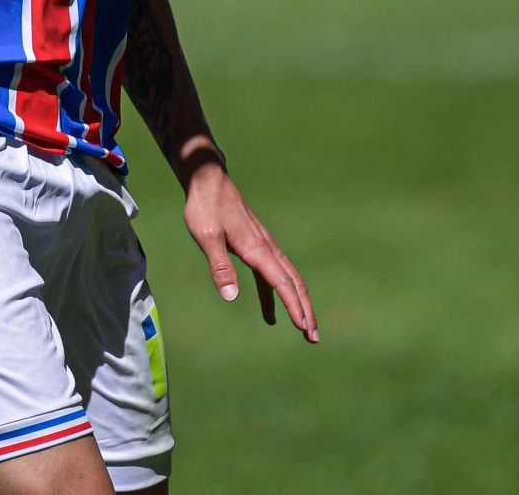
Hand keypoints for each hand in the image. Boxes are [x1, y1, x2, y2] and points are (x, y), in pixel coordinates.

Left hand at [182, 160, 318, 343]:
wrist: (208, 181)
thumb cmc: (205, 208)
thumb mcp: (207, 237)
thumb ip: (220, 266)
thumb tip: (231, 297)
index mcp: (256, 249)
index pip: (280, 283)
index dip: (293, 306)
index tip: (302, 328)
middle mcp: (266, 248)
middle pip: (294, 283)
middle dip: (305, 310)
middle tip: (313, 338)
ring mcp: (264, 246)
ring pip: (288, 279)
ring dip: (298, 304)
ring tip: (303, 330)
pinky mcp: (257, 246)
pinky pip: (273, 275)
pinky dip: (277, 295)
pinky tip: (270, 315)